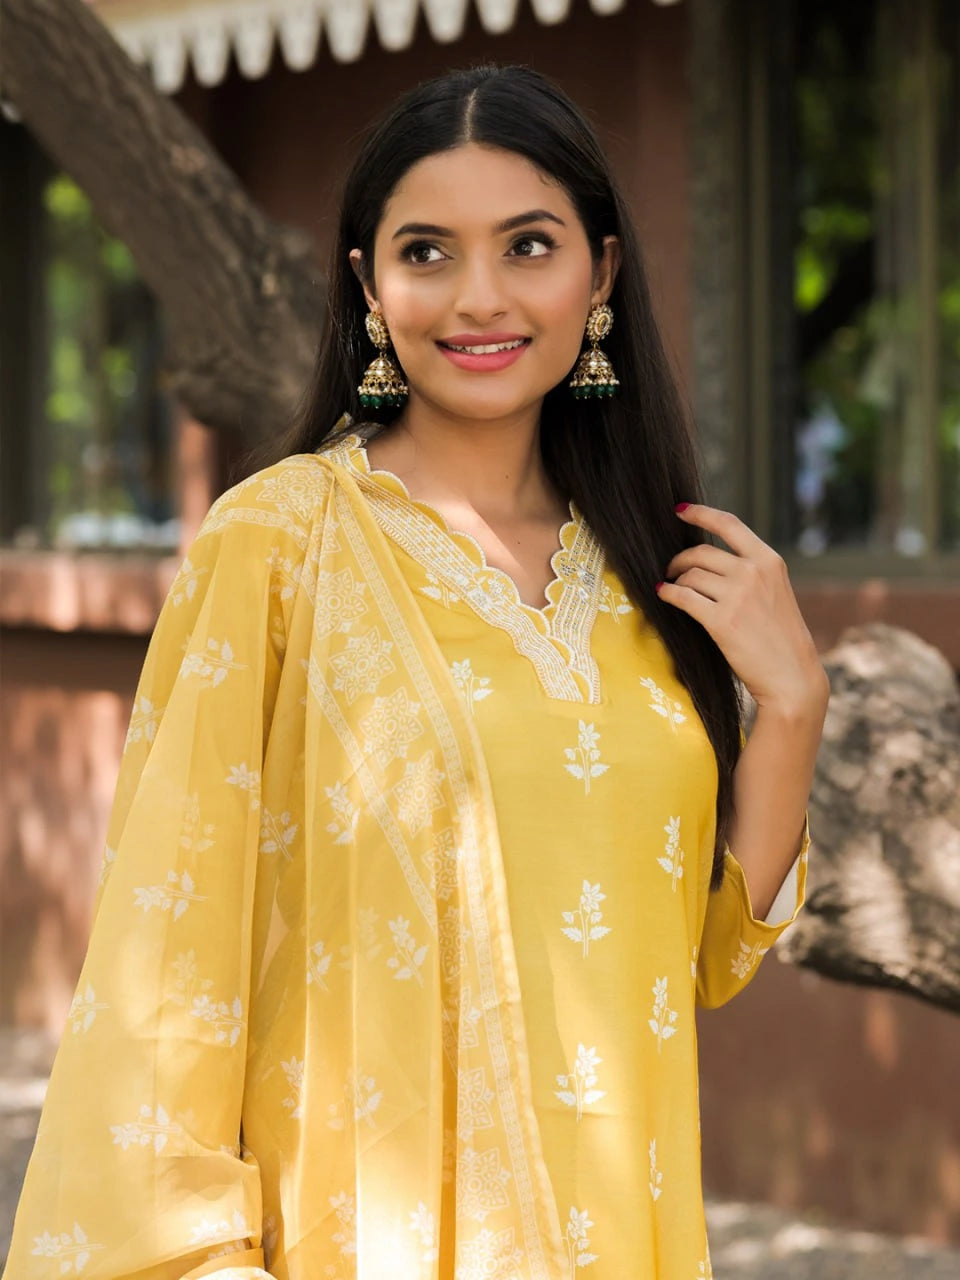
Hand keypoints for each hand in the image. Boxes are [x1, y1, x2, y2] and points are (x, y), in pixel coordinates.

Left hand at [657, 504, 828, 716]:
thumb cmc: (780, 638)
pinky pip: (682, 597)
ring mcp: (738, 595)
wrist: (792, 676)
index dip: (700, 513)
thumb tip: (708, 559)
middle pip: (701, 552)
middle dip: (680, 559)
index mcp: (770, 561)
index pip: (729, 524)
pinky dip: (668, 594)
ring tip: (672, 588)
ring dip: (675, 580)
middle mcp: (754, 572)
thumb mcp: (775, 592)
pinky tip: (664, 595)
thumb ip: (750, 572)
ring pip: (690, 575)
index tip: (679, 510)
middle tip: (671, 569)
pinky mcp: (721, 620)